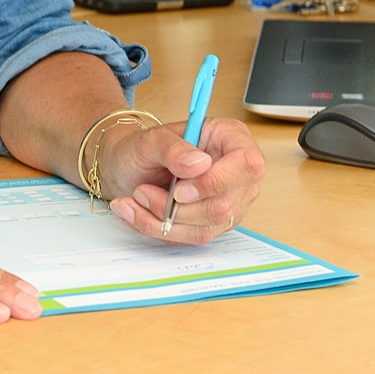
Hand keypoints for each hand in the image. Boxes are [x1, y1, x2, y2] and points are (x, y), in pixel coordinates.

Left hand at [94, 116, 265, 243]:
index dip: (214, 182)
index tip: (179, 189)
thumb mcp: (151, 139)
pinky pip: (192, 237)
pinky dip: (159, 228)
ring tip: (137, 197)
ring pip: (207, 227)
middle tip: (143, 191)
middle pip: (224, 205)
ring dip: (163, 218)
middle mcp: (237, 172)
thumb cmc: (144, 148)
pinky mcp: (215, 224)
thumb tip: (199, 164)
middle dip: (177, 207)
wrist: (128, 167)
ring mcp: (230, 201)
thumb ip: (173, 149)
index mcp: (230, 137)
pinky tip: (137, 212)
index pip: (246, 164)